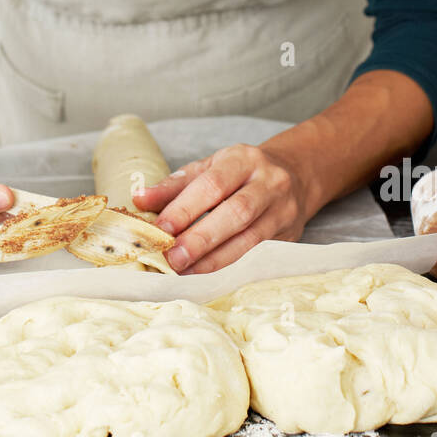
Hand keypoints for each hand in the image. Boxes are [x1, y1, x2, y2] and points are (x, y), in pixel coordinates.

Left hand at [132, 143, 310, 273]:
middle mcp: (269, 183)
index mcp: (244, 159)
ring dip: (215, 260)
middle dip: (201, 239)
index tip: (159, 230)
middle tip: (171, 259)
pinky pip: (259, 256)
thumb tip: (139, 199)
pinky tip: (209, 277)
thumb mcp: (210, 168)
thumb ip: (175, 185)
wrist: (296, 174)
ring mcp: (283, 211)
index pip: (213, 185)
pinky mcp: (290, 236)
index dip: (184, 209)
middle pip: (236, 214)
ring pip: (251, 240)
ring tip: (186, 272)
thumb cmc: (242, 172)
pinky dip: (231, 268)